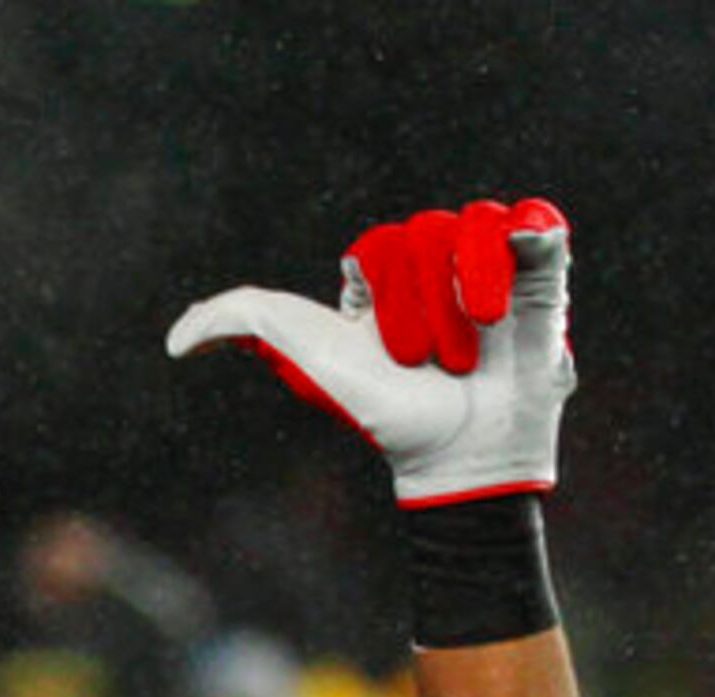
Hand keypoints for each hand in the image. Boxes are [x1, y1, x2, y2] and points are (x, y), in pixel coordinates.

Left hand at [167, 198, 573, 503]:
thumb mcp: (305, 358)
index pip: (382, 246)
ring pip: (475, 228)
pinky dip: (527, 240)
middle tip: (436, 361)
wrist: (462, 455)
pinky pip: (533, 224)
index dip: (388, 297)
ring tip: (483, 336)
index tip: (395, 356)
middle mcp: (435, 269)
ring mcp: (488, 267)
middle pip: (427, 236)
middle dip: (427, 308)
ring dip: (473, 289)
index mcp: (381, 282)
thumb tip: (175, 342)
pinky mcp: (540, 271)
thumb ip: (239, 323)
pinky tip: (519, 267)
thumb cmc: (385, 415)